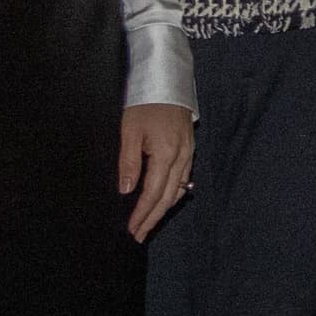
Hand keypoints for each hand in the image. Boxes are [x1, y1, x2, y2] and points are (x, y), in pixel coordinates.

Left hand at [118, 102, 195, 239]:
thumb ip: (128, 163)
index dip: (142, 213)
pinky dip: (174, 193)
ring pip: (178, 190)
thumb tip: (126, 190)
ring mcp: (188, 153)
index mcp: (165, 154)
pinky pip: (184, 178)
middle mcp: (181, 157)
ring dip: (164, 209)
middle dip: (153, 218)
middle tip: (140, 235)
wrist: (167, 81)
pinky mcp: (189, 148)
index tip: (132, 229)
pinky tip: (167, 199)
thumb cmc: (145, 103)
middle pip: (168, 197)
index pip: (152, 193)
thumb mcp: (129, 131)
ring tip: (150, 222)